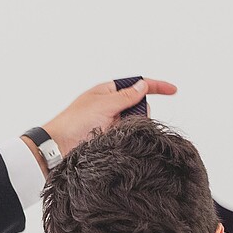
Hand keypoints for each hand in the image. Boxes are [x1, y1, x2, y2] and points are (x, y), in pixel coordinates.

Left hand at [42, 77, 178, 153]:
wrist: (59, 147)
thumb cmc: (74, 122)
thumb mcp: (104, 104)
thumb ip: (127, 96)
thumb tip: (143, 85)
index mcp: (107, 92)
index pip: (137, 85)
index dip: (156, 87)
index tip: (173, 90)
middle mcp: (110, 106)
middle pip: (139, 106)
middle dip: (139, 112)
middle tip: (124, 119)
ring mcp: (111, 122)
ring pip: (135, 122)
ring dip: (132, 126)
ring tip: (115, 132)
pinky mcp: (111, 138)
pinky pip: (128, 135)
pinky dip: (127, 137)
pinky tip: (117, 140)